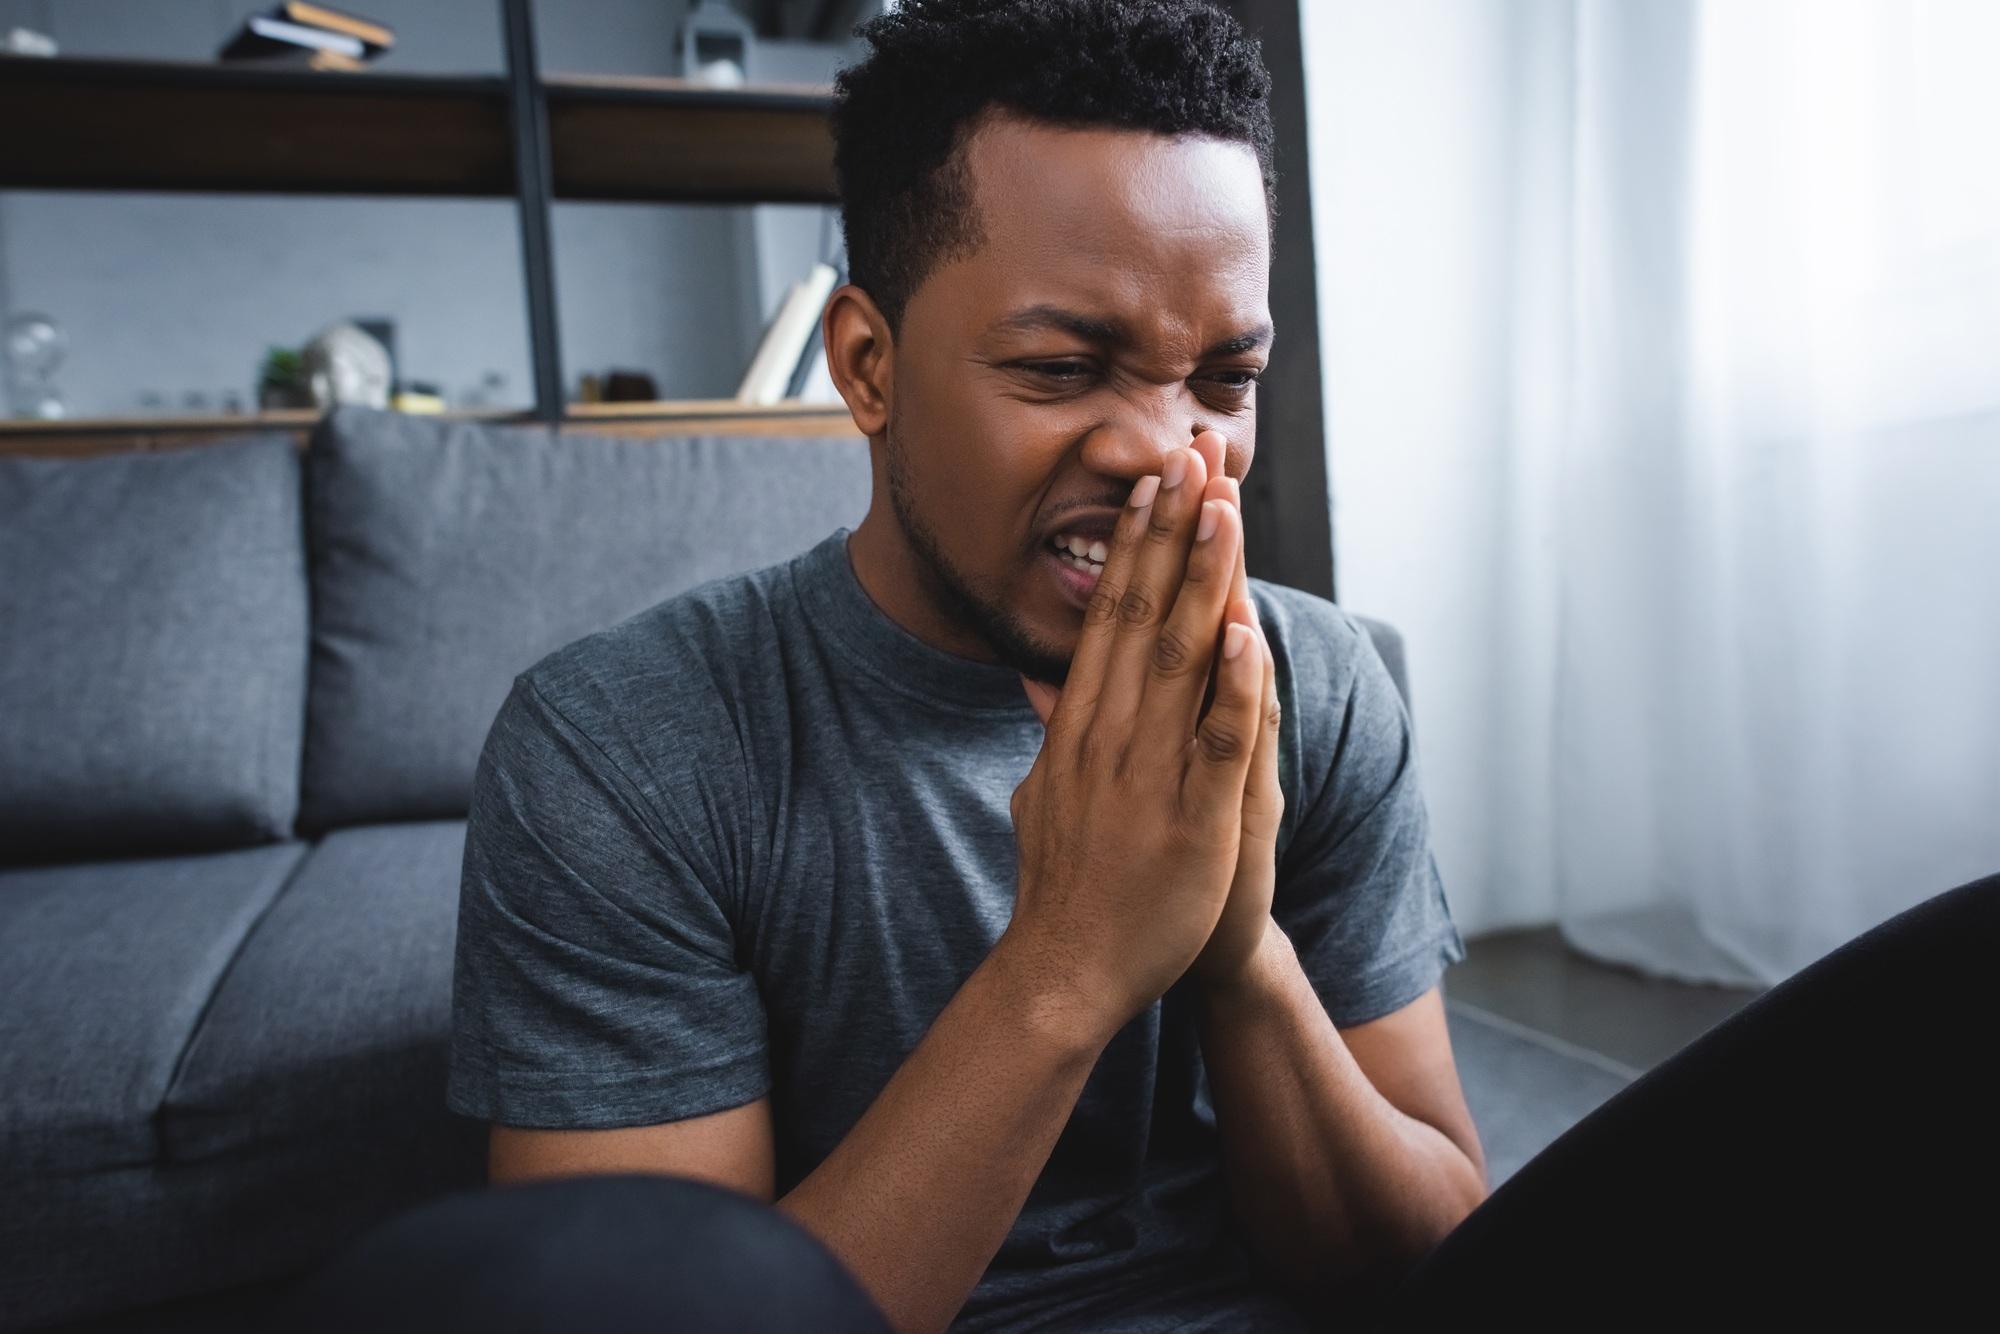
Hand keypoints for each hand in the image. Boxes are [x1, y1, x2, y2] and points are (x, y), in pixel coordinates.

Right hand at [1006, 435, 1265, 1042]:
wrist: (1063, 973)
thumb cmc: (1060, 887)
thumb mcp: (1039, 793)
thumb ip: (1049, 730)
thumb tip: (1041, 678)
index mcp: (1078, 726)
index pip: (1107, 614)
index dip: (1135, 545)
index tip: (1154, 484)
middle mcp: (1108, 736)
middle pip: (1141, 613)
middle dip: (1171, 532)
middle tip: (1191, 457)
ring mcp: (1148, 775)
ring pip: (1178, 659)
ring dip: (1202, 579)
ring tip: (1222, 509)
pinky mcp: (1191, 820)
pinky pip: (1214, 741)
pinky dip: (1230, 685)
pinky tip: (1244, 630)